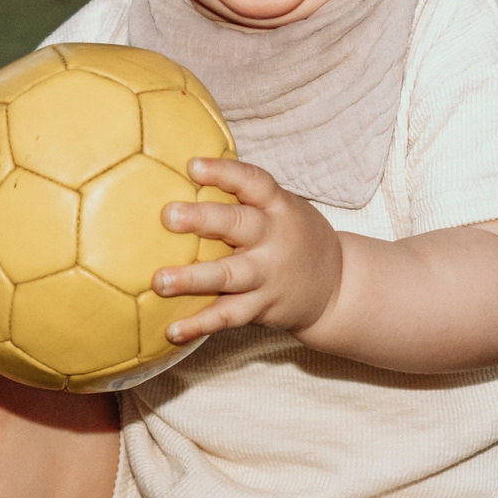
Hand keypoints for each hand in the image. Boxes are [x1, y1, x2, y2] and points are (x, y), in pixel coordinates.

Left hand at [151, 157, 344, 345]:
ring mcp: (268, 275)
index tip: (193, 166)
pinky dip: (199, 325)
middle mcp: (274, 239)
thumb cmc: (295, 237)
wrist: (337, 287)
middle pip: (238, 226)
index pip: (254, 182)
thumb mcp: (283, 208)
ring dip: (192, 279)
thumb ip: (245, 196)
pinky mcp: (262, 307)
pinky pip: (228, 316)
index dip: (224, 173)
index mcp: (278, 207)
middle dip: (203, 220)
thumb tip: (187, 169)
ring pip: (228, 276)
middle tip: (169, 216)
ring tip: (160, 282)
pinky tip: (171, 331)